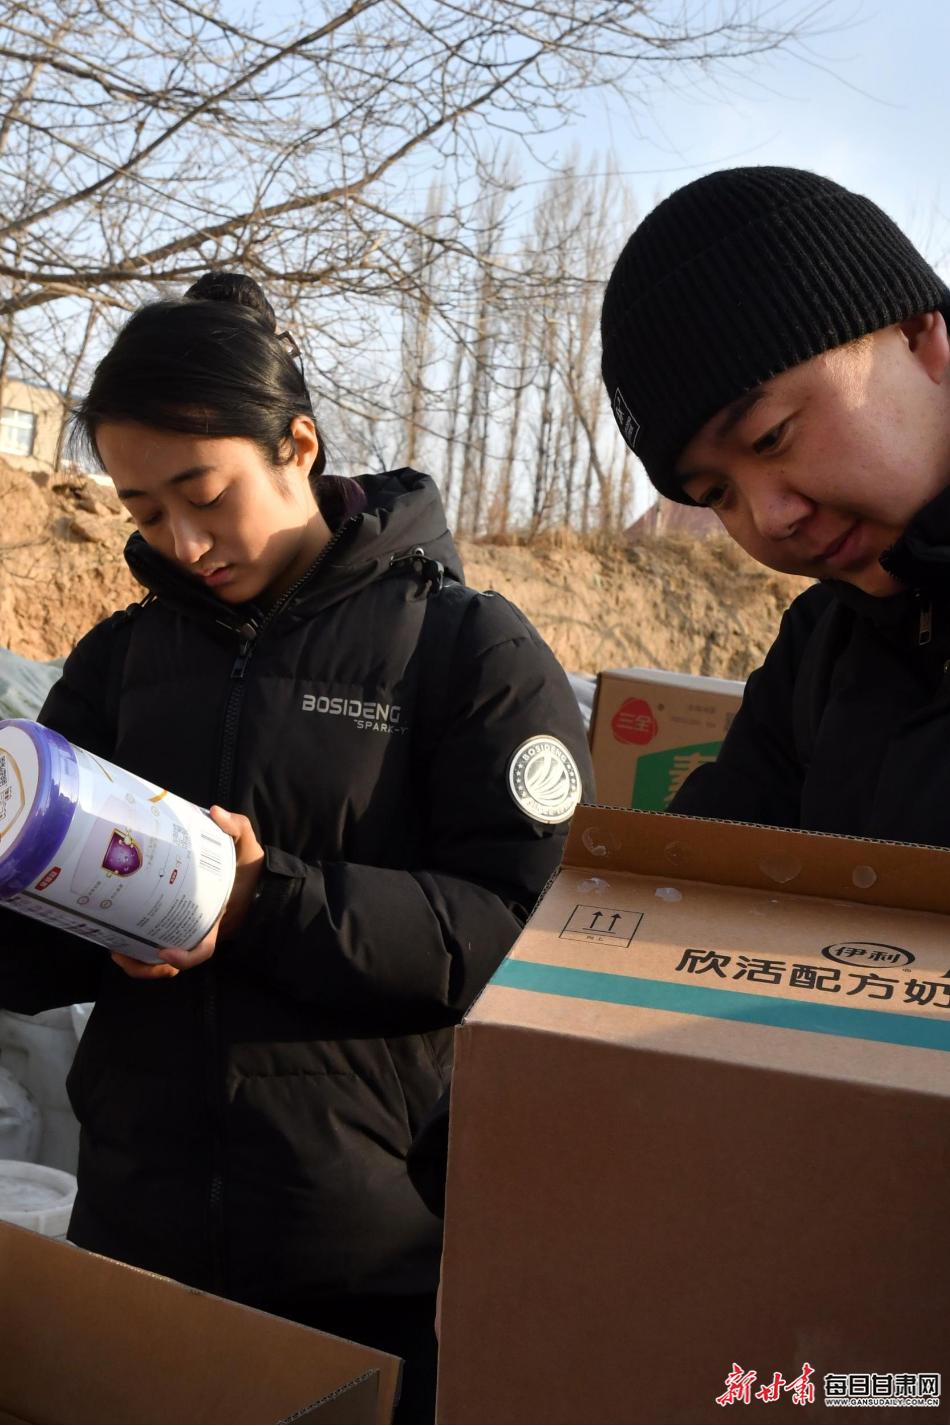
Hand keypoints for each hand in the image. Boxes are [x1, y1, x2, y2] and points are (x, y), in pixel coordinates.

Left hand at [111, 805, 264, 978]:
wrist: (254, 879)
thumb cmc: (250, 868)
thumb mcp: (248, 845)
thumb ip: (237, 828)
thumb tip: (216, 813)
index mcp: (214, 921)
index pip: (202, 950)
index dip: (185, 957)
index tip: (164, 950)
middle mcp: (199, 932)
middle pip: (172, 964)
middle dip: (145, 966)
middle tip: (119, 953)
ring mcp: (185, 931)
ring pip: (160, 961)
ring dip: (137, 962)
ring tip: (113, 950)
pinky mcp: (173, 924)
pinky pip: (155, 945)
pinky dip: (139, 947)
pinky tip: (119, 933)